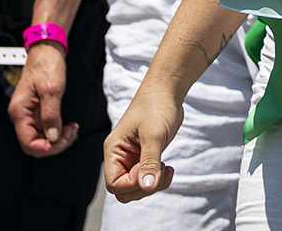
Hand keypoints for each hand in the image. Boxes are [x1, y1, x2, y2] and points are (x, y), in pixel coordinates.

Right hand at [7, 42, 77, 157]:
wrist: (47, 51)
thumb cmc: (46, 64)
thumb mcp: (52, 90)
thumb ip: (52, 115)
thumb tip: (53, 137)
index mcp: (20, 112)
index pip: (28, 144)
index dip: (46, 147)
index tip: (62, 141)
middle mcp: (22, 115)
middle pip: (35, 143)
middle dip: (55, 143)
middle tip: (71, 134)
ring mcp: (29, 113)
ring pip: (41, 137)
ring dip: (58, 138)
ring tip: (71, 129)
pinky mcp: (37, 110)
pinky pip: (46, 128)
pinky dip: (57, 130)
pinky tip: (67, 126)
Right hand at [104, 81, 183, 202]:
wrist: (166, 91)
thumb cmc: (156, 107)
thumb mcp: (153, 135)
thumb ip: (149, 162)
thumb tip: (147, 187)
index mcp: (114, 150)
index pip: (114, 184)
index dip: (133, 184)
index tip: (150, 170)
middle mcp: (120, 157)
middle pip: (124, 190)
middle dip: (144, 188)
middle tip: (162, 172)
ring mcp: (132, 158)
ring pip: (136, 187)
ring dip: (152, 185)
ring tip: (167, 169)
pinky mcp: (144, 157)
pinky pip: (146, 178)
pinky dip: (157, 179)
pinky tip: (167, 168)